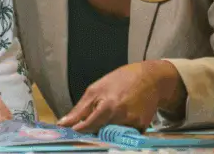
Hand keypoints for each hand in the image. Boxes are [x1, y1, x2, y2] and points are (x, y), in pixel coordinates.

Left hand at [58, 60, 184, 132]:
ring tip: (114, 111)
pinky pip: (126, 134)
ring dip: (109, 127)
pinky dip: (121, 127)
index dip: (81, 129)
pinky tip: (124, 114)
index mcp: (108, 106)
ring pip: (113, 134)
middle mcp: (122, 116)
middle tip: (98, 115)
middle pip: (101, 132)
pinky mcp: (142, 127)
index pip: (90, 126)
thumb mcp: (95, 90)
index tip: (76, 129)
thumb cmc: (120, 81)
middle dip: (96, 127)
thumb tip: (63, 123)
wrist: (149, 79)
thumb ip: (79, 110)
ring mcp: (134, 123)